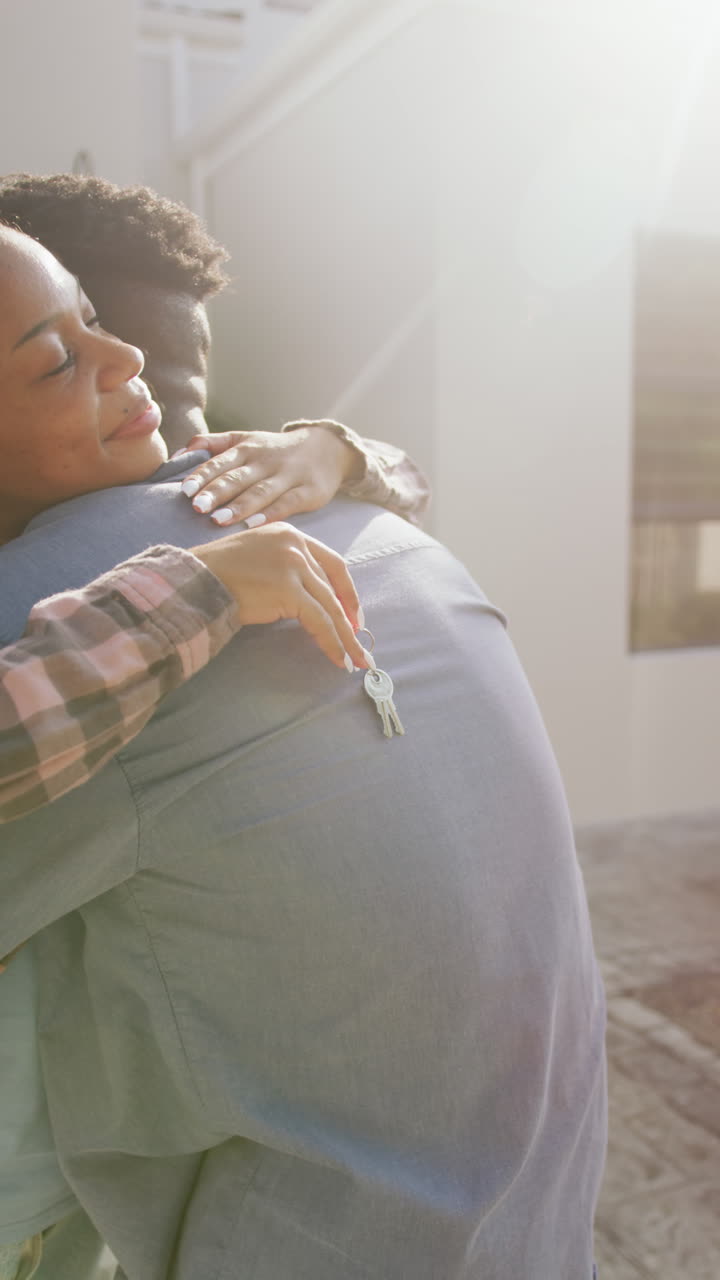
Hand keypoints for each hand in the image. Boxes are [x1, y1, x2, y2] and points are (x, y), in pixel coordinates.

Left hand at [177, 426, 363, 526]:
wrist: (326, 448)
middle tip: (197, 507)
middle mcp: (265, 461)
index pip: (220, 462)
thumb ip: (212, 444)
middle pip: (238, 478)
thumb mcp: (245, 439)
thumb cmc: (274, 450)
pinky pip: (287, 503)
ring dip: (240, 506)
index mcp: (246, 448)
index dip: (203, 476)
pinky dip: (271, 514)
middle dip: (217, 492)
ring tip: (219, 520)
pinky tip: (255, 525)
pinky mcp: (308, 491)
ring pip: (260, 492)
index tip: (185, 491)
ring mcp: (288, 476)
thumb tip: (179, 454)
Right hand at [191, 523, 368, 671]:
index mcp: (289, 533)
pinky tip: (338, 658)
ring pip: (330, 606)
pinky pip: (319, 621)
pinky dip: (331, 642)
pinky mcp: (288, 589)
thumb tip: (308, 602)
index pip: (331, 562)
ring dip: (346, 637)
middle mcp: (296, 543)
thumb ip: (284, 570)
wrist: (193, 580)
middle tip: (360, 642)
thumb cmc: (216, 575)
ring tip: (356, 659)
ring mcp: (293, 564)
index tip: (353, 615)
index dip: (347, 591)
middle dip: (350, 617)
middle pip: (334, 585)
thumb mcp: (257, 560)